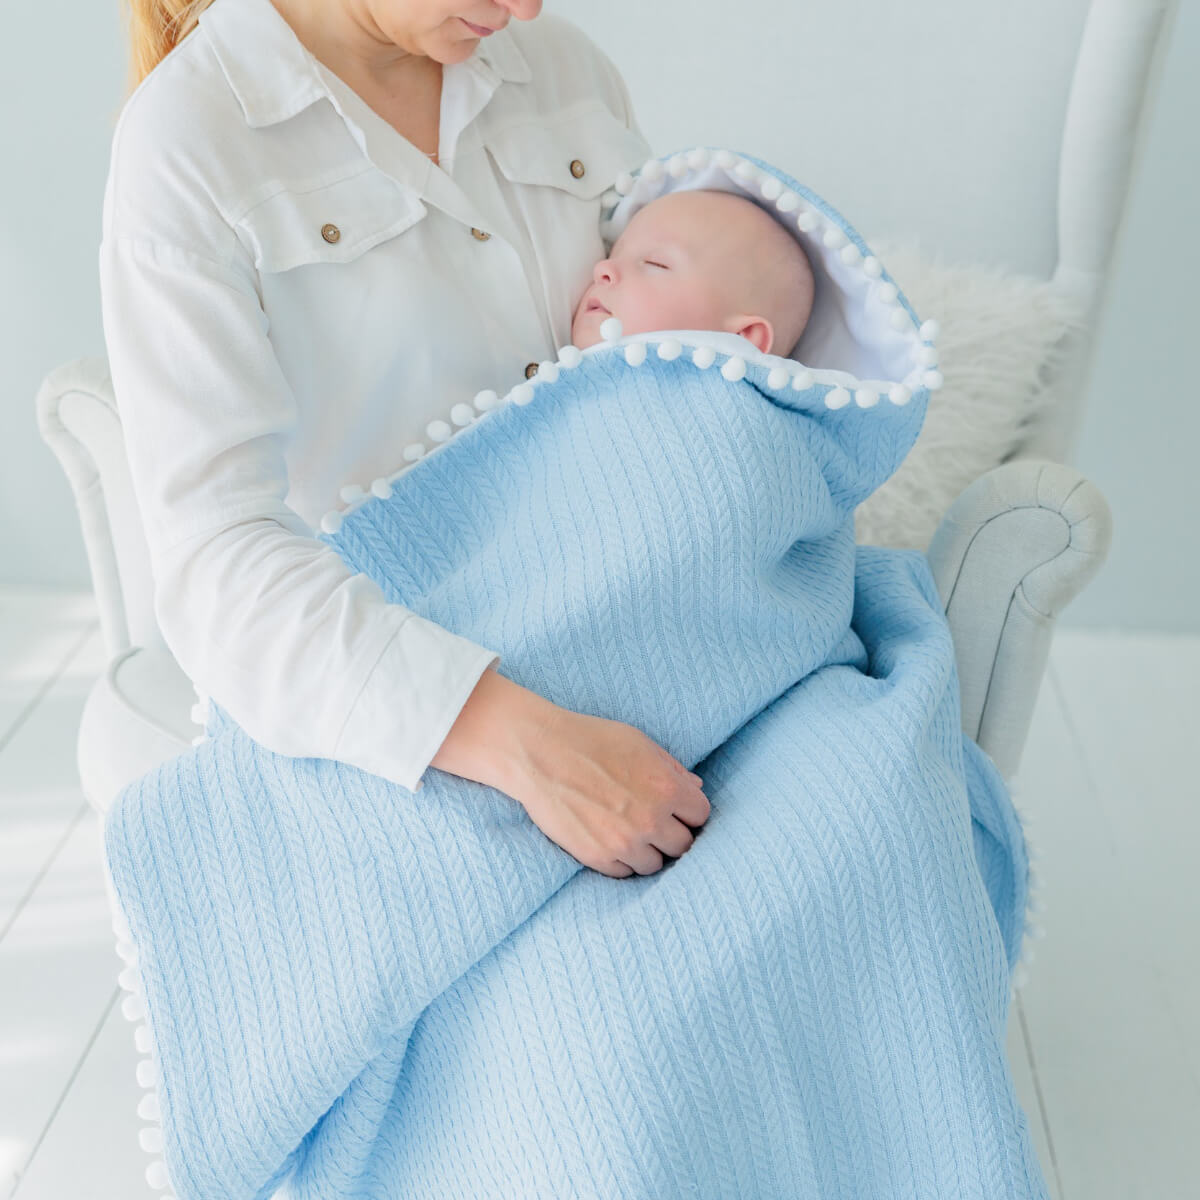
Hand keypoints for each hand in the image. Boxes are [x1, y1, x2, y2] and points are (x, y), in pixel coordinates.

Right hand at [431, 668, 709, 876]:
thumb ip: (673, 769)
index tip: (675, 808)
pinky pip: (625, 873)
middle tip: (651, 821)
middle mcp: (651, 820)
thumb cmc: (591, 741)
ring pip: (655, 864)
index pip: (701, 815)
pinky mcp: (598, 858)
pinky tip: (609, 838)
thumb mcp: (640, 744)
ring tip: (628, 831)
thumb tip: (696, 790)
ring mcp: (625, 843)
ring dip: (647, 850)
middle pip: (683, 845)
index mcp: (667, 788)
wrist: (540, 753)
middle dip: (671, 833)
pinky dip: (621, 860)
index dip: (687, 810)